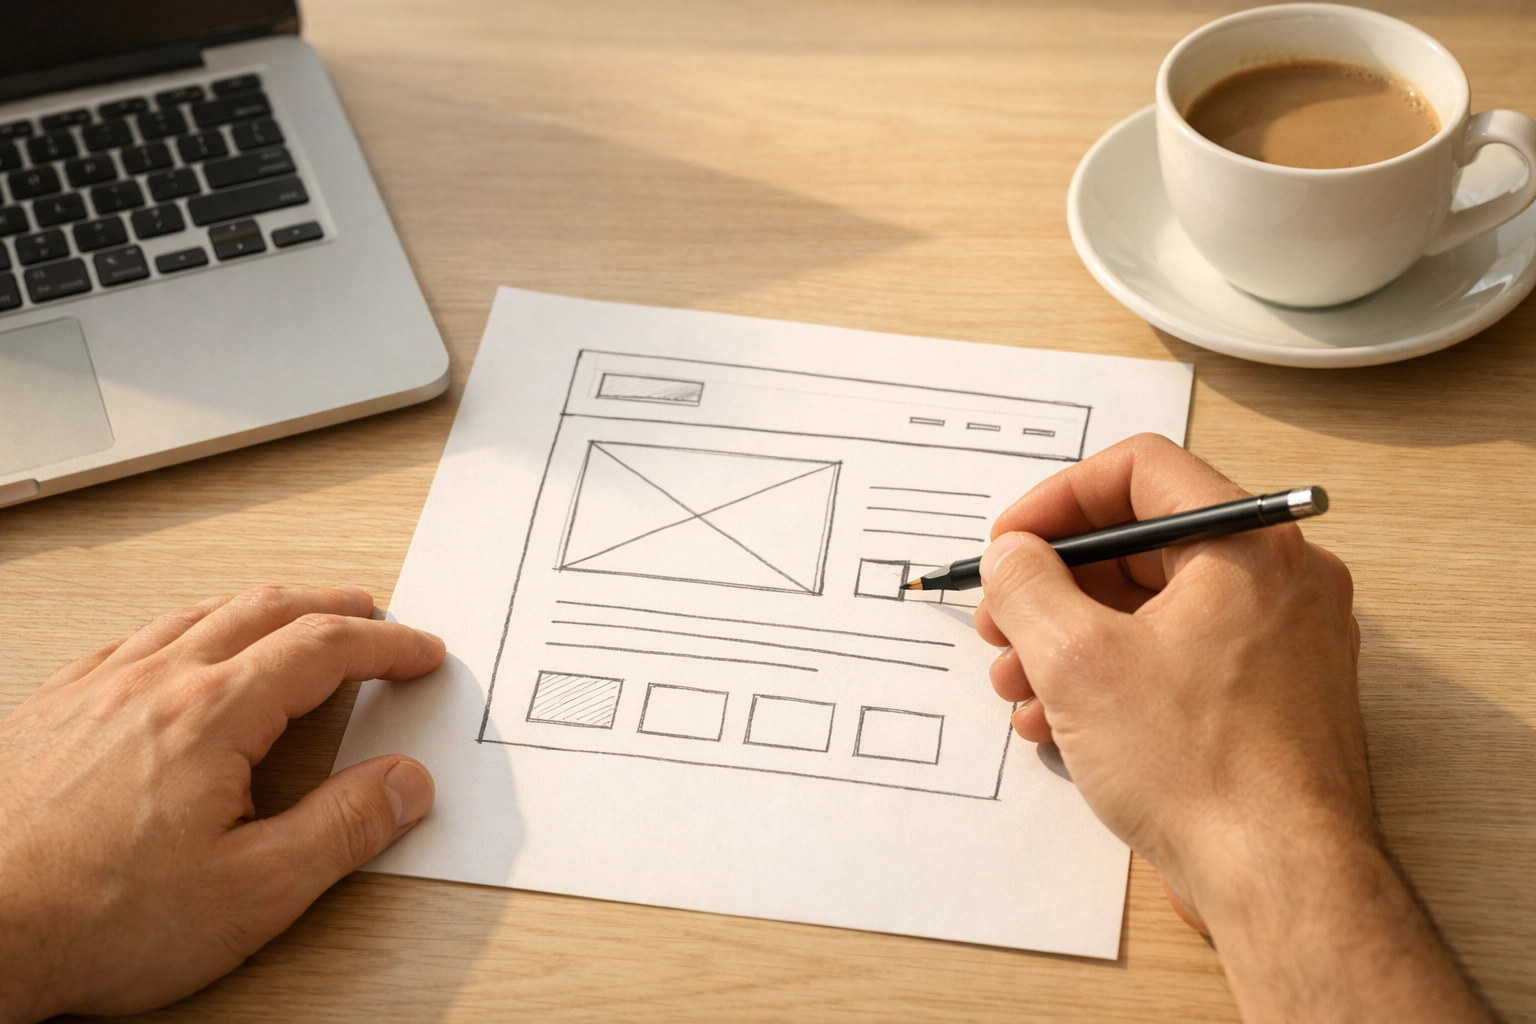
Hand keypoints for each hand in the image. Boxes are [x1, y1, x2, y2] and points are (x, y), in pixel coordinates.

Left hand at [0, 586, 444, 1022]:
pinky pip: (133, 637)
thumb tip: (405, 784)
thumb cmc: (91, 919)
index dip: (386, 645)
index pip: (324, 650)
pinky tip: (184, 648)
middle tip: (373, 618)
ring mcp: (97, 689)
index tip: (420, 652)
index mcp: (213, 715)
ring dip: (263, 606)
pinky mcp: (53, 709)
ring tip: (293, 618)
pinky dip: (188, 626)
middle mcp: (155, 682)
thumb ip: (342, 830)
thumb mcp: (252, 893)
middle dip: (333, 607)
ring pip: (198, 613)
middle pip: (266, 609)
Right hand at [974, 434, 1487, 1022]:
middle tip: (1001, 621)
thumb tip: (1012, 556)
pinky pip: (1174, 660)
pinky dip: (1111, 678)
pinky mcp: (1265, 700)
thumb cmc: (1204, 772)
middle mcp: (1277, 583)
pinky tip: (1057, 725)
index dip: (1058, 499)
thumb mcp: (1077, 662)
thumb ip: (1027, 586)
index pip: (1141, 470)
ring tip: (1018, 687)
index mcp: (1248, 547)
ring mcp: (1278, 645)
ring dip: (1068, 640)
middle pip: (1140, 546)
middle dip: (1052, 586)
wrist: (1280, 882)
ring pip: (1151, 610)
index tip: (1011, 543)